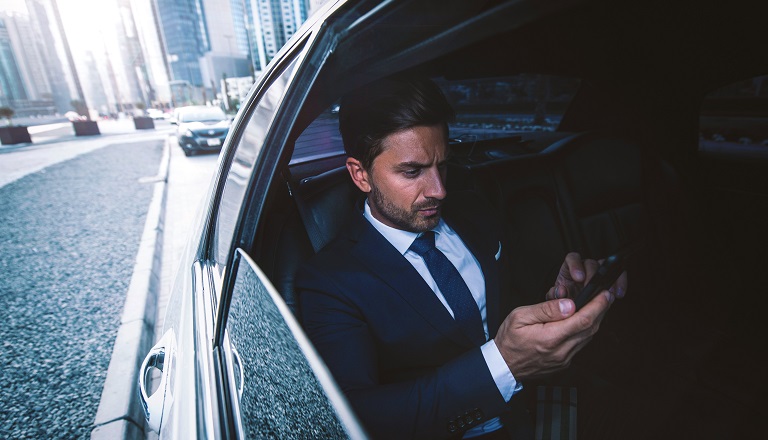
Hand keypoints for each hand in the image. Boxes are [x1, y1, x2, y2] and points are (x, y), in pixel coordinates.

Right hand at [494, 290, 612, 378]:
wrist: (503, 365)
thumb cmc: (509, 340)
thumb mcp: (520, 316)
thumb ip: (546, 310)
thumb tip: (568, 304)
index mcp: (550, 338)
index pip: (583, 320)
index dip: (598, 306)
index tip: (605, 294)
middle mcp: (561, 351)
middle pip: (590, 329)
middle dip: (601, 311)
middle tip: (605, 297)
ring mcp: (564, 359)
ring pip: (588, 338)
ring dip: (595, 321)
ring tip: (597, 306)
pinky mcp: (564, 363)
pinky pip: (580, 345)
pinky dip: (585, 332)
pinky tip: (583, 322)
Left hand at [544, 252, 627, 301]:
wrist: (571, 311)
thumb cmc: (562, 302)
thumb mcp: (555, 299)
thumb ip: (555, 294)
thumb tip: (562, 291)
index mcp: (568, 270)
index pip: (572, 258)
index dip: (576, 266)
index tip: (578, 277)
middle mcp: (583, 269)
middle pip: (591, 264)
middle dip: (593, 276)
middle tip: (592, 288)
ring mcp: (596, 275)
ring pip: (605, 268)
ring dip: (608, 279)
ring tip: (609, 292)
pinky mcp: (607, 282)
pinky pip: (616, 276)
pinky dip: (619, 283)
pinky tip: (617, 294)